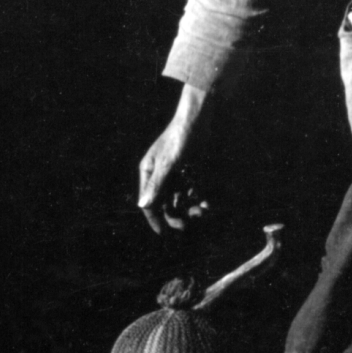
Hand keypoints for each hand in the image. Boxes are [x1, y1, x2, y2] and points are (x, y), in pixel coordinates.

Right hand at [138, 83, 210, 232]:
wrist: (198, 118)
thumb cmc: (179, 138)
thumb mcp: (168, 164)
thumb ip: (157, 185)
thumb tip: (144, 206)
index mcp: (149, 173)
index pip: (148, 202)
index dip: (154, 219)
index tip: (163, 234)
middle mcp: (160, 176)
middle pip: (165, 204)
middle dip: (176, 215)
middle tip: (187, 224)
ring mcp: (176, 175)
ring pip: (180, 200)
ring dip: (190, 208)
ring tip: (202, 211)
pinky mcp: (190, 172)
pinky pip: (192, 192)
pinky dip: (199, 200)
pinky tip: (207, 205)